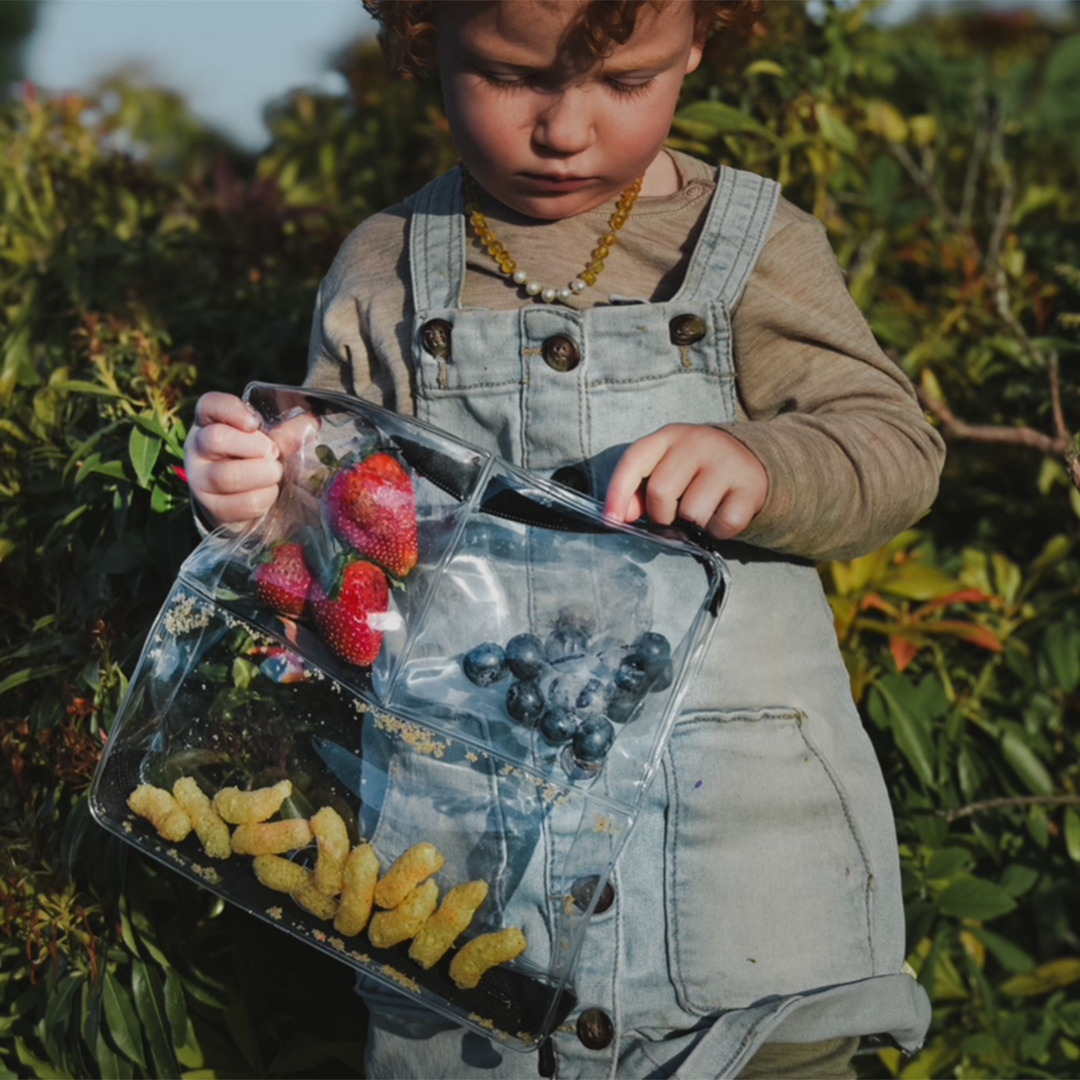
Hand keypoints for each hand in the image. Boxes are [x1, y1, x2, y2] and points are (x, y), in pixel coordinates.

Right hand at [184, 392, 282, 526]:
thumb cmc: (256, 459)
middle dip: (254, 446)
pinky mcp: (213, 508)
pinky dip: (263, 497)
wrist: (242, 501)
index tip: (255, 422)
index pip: (210, 405)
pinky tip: (270, 492)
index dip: (232, 411)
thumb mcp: (268, 439)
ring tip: (276, 473)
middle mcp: (198, 448)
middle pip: (216, 438)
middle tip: (273, 454)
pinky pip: (240, 503)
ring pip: (226, 475)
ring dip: (261, 474)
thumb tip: (311, 422)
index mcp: (210, 422)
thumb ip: (287, 430)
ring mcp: (200, 480)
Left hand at [603, 424, 767, 541]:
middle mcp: (698, 443)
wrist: (748, 461)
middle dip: (660, 516)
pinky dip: (718, 531)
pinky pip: (724, 524)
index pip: (634, 461)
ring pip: (693, 512)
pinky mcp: (750, 486)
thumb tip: (622, 516)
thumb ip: (638, 489)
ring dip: (691, 525)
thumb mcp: (664, 468)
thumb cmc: (694, 470)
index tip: (611, 521)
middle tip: (672, 517)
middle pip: (661, 491)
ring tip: (699, 513)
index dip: (617, 493)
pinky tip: (719, 517)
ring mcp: (726, 462)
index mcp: (668, 437)